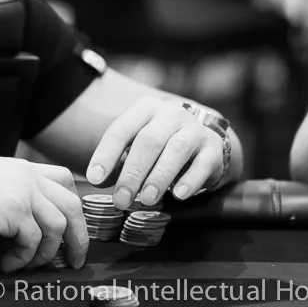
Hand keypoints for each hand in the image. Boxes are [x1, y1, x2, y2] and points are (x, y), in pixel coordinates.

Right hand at [0, 157, 87, 272]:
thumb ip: (13, 207)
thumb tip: (27, 242)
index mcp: (23, 168)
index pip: (65, 179)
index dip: (73, 206)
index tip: (72, 229)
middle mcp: (28, 176)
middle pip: (72, 205)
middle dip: (78, 237)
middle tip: (74, 260)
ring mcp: (23, 192)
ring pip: (58, 227)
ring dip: (46, 254)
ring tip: (27, 266)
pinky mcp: (14, 212)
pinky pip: (32, 243)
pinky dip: (22, 259)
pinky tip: (6, 264)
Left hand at [85, 97, 225, 209]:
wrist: (205, 139)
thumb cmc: (161, 144)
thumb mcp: (137, 145)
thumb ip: (118, 161)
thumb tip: (97, 180)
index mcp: (146, 108)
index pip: (121, 129)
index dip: (106, 155)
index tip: (94, 179)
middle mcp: (171, 113)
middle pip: (148, 141)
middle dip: (133, 172)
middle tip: (121, 199)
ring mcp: (195, 129)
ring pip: (175, 150)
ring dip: (159, 177)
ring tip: (146, 200)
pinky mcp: (214, 148)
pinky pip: (202, 163)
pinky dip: (190, 180)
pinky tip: (178, 195)